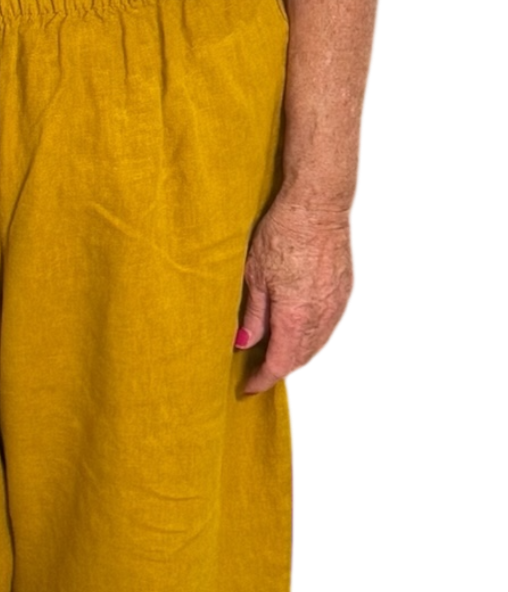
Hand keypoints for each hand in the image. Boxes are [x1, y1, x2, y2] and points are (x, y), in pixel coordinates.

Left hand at [236, 193, 356, 394]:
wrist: (320, 204)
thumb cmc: (283, 235)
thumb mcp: (255, 276)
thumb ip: (252, 316)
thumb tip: (243, 344)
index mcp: (296, 318)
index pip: (279, 365)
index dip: (262, 380)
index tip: (247, 387)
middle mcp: (322, 318)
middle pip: (301, 361)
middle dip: (279, 372)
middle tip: (258, 374)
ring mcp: (339, 306)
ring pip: (319, 347)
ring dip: (298, 358)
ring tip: (277, 357)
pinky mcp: (347, 292)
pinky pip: (331, 329)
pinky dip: (314, 340)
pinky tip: (301, 335)